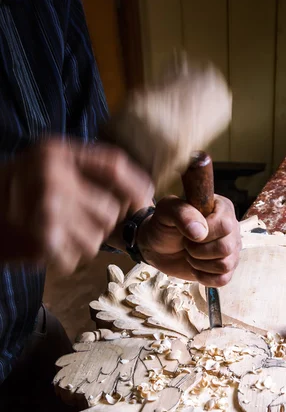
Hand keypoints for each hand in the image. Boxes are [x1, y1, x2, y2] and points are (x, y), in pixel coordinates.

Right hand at [0, 138, 153, 272]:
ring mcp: (45, 208)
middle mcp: (53, 175)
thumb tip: (140, 195)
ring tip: (55, 234)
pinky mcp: (40, 238)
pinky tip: (45, 247)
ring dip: (81, 243)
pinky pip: (75, 258)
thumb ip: (82, 173)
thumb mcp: (40, 167)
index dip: (135, 185)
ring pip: (95, 239)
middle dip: (100, 224)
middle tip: (75, 223)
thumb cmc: (7, 195)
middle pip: (109, 210)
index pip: (114, 165)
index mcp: (55, 152)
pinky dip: (64, 259)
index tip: (146, 199)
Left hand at [137, 194, 240, 285]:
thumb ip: (182, 213)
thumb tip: (200, 232)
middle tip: (186, 244)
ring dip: (200, 264)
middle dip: (198, 251)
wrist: (159, 247)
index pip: (225, 225)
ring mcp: (231, 250)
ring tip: (190, 255)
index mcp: (222, 208)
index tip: (188, 233)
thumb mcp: (166, 211)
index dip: (205, 234)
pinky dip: (204, 277)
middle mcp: (231, 228)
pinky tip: (195, 268)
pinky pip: (223, 280)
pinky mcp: (226, 269)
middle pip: (226, 248)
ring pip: (225, 265)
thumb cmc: (165, 225)